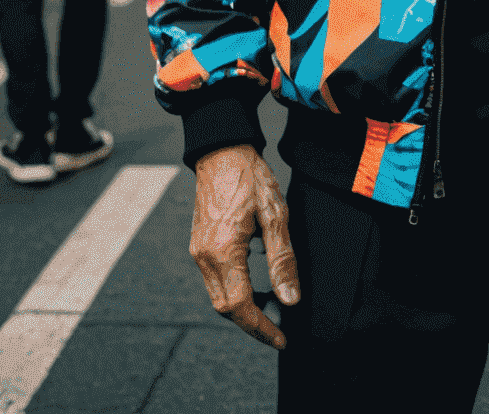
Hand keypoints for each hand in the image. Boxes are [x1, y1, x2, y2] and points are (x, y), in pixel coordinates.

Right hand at [190, 145, 300, 348]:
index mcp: (223, 252)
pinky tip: (252, 286)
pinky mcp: (198, 243)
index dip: (261, 328)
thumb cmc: (250, 175)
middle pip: (225, 308)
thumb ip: (282, 259)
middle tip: (277, 330)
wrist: (222, 148)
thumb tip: (290, 297)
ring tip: (269, 310)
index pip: (240, 307)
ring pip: (218, 296)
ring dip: (241, 308)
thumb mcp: (275, 214)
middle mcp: (204, 256)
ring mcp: (198, 250)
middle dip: (251, 324)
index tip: (281, 338)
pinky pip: (213, 279)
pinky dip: (232, 290)